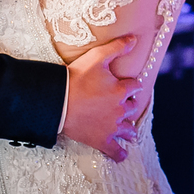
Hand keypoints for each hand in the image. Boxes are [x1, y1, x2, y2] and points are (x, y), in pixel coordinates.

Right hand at [63, 35, 141, 162]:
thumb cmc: (76, 78)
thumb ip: (117, 47)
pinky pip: (116, 151)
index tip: (127, 84)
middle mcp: (120, 110)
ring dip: (128, 127)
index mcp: (121, 91)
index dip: (131, 84)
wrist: (58, 101)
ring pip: (129, 129)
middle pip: (133, 107)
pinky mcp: (102, 140)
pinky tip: (121, 153)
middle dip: (129, 104)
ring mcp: (112, 127)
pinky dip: (120, 153)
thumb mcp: (97, 57)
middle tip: (121, 103)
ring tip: (126, 127)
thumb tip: (134, 39)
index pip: (135, 86)